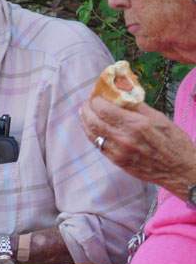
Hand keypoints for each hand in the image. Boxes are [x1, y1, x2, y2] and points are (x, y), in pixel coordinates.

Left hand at [81, 97, 195, 195]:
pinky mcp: (117, 162)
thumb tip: (122, 94)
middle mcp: (124, 138)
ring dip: (86, 122)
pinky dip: (93, 135)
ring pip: (93, 135)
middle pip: (94, 122)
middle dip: (86, 110)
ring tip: (85, 114)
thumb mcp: (160, 118)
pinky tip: (93, 128)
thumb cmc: (174, 142)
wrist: (179, 170)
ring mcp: (118, 152)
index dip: (96, 101)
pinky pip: (99, 146)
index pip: (104, 109)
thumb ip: (138, 106)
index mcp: (136, 124)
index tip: (96, 96)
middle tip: (87, 104)